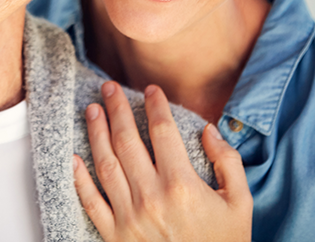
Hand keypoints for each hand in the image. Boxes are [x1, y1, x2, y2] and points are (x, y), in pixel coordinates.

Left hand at [73, 82, 251, 241]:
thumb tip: (208, 130)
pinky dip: (80, 179)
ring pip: (105, 164)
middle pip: (127, 140)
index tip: (150, 90)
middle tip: (109, 87)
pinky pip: (91, 202)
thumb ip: (227, 162)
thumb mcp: (240, 203)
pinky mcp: (115, 236)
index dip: (155, 105)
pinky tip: (74, 157)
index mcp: (182, 185)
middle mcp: (151, 197)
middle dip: (117, 109)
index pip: (163, 131)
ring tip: (92, 110)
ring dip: (96, 133)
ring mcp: (129, 217)